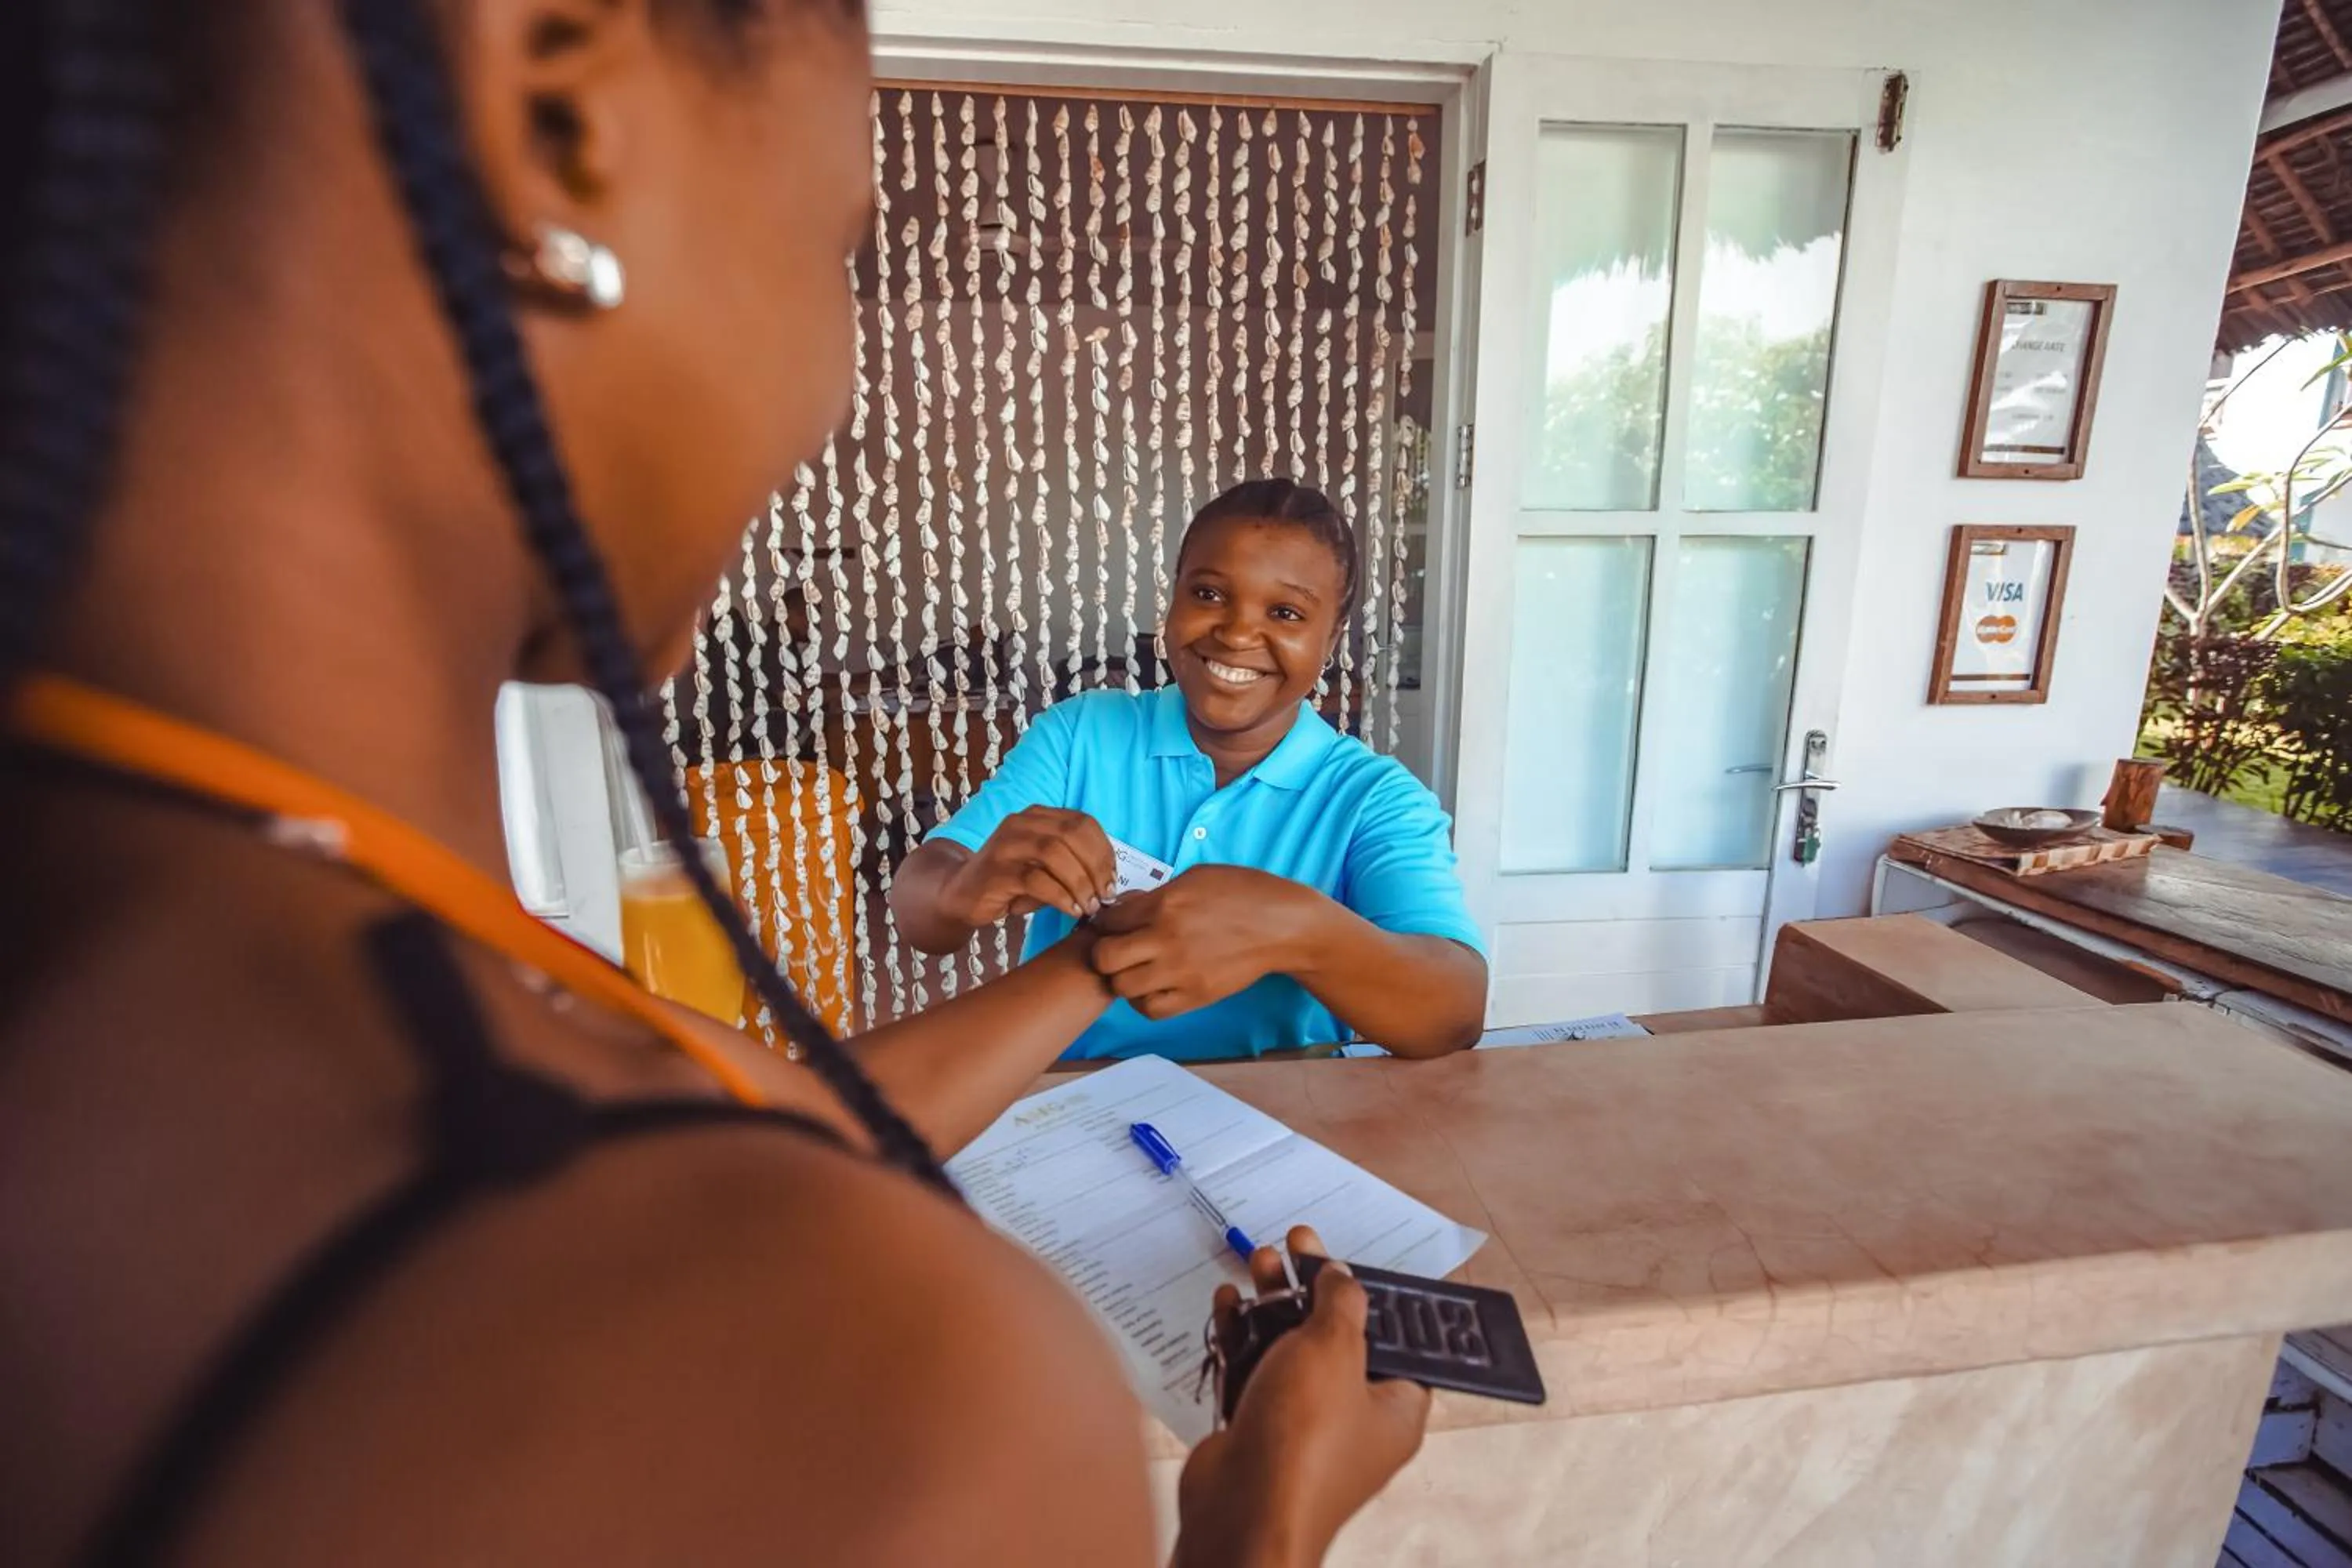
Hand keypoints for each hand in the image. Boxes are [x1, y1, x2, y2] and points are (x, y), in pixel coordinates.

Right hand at [940, 807, 1118, 925]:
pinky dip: (1060, 897)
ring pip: (1055, 854)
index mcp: (1037, 816)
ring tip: (1090, 906)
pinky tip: (1071, 910)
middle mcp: (1021, 823)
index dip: (1104, 852)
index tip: (1113, 880)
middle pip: (1072, 835)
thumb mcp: (1045, 869)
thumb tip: (1109, 883)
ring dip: (1080, 883)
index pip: (1083, 823)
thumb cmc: (1010, 882)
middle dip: (1096, 868)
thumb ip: (1073, 865)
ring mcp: (1006, 845)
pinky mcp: (997, 871)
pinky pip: (1036, 880)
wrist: (959, 893)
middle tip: (1105, 896)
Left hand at [1090, 865, 1311, 1018]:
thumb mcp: (1196, 877)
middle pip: (1105, 958)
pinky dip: (1144, 1000)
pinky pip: (1151, 1009)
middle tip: (1117, 949)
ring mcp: (1181, 972)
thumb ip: (1156, 894)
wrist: (1283, 927)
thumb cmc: (1243, 893)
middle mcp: (1167, 939)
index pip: (1109, 919)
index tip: (1112, 924)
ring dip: (1122, 978)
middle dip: (1104, 952)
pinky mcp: (1196, 996)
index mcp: (1165, 903)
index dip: (1105, 921)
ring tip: (1136, 969)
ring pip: (1123, 987)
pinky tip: (1153, 986)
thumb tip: (1125, 908)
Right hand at [1174, 1226, 1431, 1567]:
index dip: (1374, 1295)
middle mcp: (1353, 1421)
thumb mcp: (1335, 1349)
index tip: (1349, 1258)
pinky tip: (1230, 1304)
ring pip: (1291, 1352)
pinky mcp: (1259, 1432)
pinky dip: (1243, 1338)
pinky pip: (1255, 1373)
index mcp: (1395, 1409)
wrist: (1239, 1510)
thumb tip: (1342, 1276)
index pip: (1398, 1341)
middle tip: (1295, 1245)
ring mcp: (1302, 1427)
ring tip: (1258, 1262)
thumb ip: (1341, 1303)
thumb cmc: (1303, 1440)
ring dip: (1273, 1305)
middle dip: (1312, 1288)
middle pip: (1336, 1338)